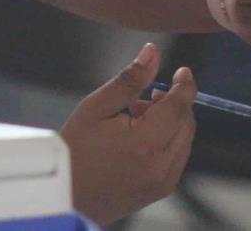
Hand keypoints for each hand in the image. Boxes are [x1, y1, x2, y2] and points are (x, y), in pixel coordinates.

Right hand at [60, 43, 196, 224]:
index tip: (181, 72)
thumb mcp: (96, 107)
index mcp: (145, 143)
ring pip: (185, 140)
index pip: (180, 105)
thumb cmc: (74, 151)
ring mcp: (162, 182)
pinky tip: (139, 138)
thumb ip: (129, 80)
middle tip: (144, 97)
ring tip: (135, 119)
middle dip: (174, 103)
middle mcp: (161, 165)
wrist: (63, 197)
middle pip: (187, 122)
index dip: (185, 84)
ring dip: (171, 122)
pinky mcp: (159, 191)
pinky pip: (177, 158)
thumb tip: (152, 52)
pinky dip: (167, 141)